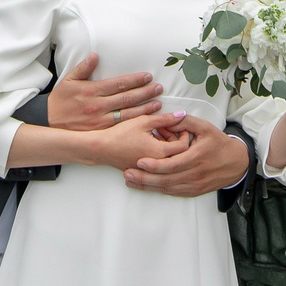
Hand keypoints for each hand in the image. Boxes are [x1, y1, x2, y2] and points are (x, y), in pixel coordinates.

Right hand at [47, 52, 163, 131]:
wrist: (48, 122)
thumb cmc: (60, 100)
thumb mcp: (69, 80)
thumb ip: (83, 68)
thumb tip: (95, 55)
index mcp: (92, 91)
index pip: (118, 84)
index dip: (135, 80)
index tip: (147, 76)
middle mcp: (98, 105)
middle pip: (126, 98)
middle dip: (145, 92)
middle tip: (158, 88)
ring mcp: (100, 120)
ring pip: (127, 114)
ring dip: (144, 109)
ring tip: (157, 104)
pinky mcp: (101, 132)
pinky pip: (121, 127)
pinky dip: (134, 124)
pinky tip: (145, 121)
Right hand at [83, 111, 200, 171]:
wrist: (102, 148)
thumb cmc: (121, 134)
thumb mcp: (144, 122)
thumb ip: (165, 119)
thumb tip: (182, 115)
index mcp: (160, 152)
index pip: (184, 146)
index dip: (184, 134)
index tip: (178, 125)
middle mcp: (158, 164)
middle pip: (178, 154)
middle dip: (176, 138)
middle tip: (165, 127)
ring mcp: (151, 169)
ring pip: (169, 159)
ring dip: (167, 145)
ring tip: (156, 133)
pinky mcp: (145, 171)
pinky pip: (159, 163)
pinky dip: (159, 152)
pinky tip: (150, 141)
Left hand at [124, 123, 250, 196]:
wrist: (236, 163)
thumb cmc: (218, 143)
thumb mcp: (206, 128)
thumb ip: (186, 123)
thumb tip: (169, 119)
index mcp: (196, 157)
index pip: (172, 164)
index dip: (155, 165)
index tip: (139, 162)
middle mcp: (194, 174)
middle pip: (166, 179)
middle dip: (145, 178)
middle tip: (127, 174)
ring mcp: (194, 185)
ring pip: (167, 188)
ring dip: (147, 186)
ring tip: (130, 181)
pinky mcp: (193, 192)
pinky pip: (173, 192)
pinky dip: (158, 190)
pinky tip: (145, 186)